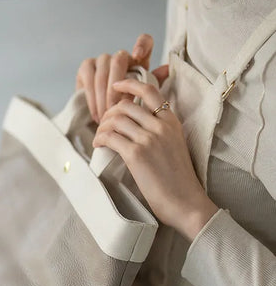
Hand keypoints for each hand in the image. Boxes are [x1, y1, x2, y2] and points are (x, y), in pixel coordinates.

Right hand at [75, 33, 169, 123]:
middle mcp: (120, 56)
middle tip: (115, 108)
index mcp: (139, 61)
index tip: (138, 55)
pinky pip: (89, 78)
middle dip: (116, 87)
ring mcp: (102, 60)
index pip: (145, 41)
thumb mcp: (144, 99)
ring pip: (102, 72)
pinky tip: (96, 113)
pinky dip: (93, 98)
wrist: (106, 120)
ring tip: (105, 116)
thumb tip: (167, 69)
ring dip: (103, 97)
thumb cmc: (129, 109)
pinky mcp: (86, 67)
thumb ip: (154, 84)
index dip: (142, 43)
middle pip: (118, 60)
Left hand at [92, 78, 218, 240]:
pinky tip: (99, 145)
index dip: (129, 84)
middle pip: (125, 106)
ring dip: (102, 127)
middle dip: (109, 113)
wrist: (185, 201)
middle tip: (104, 124)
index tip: (116, 86)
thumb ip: (160, 131)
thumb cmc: (178, 180)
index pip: (150, 90)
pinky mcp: (136, 154)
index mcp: (172, 121)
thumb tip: (135, 124)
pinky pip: (110, 137)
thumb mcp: (174, 145)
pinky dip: (100, 139)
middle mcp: (161, 126)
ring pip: (115, 120)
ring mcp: (149, 139)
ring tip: (100, 138)